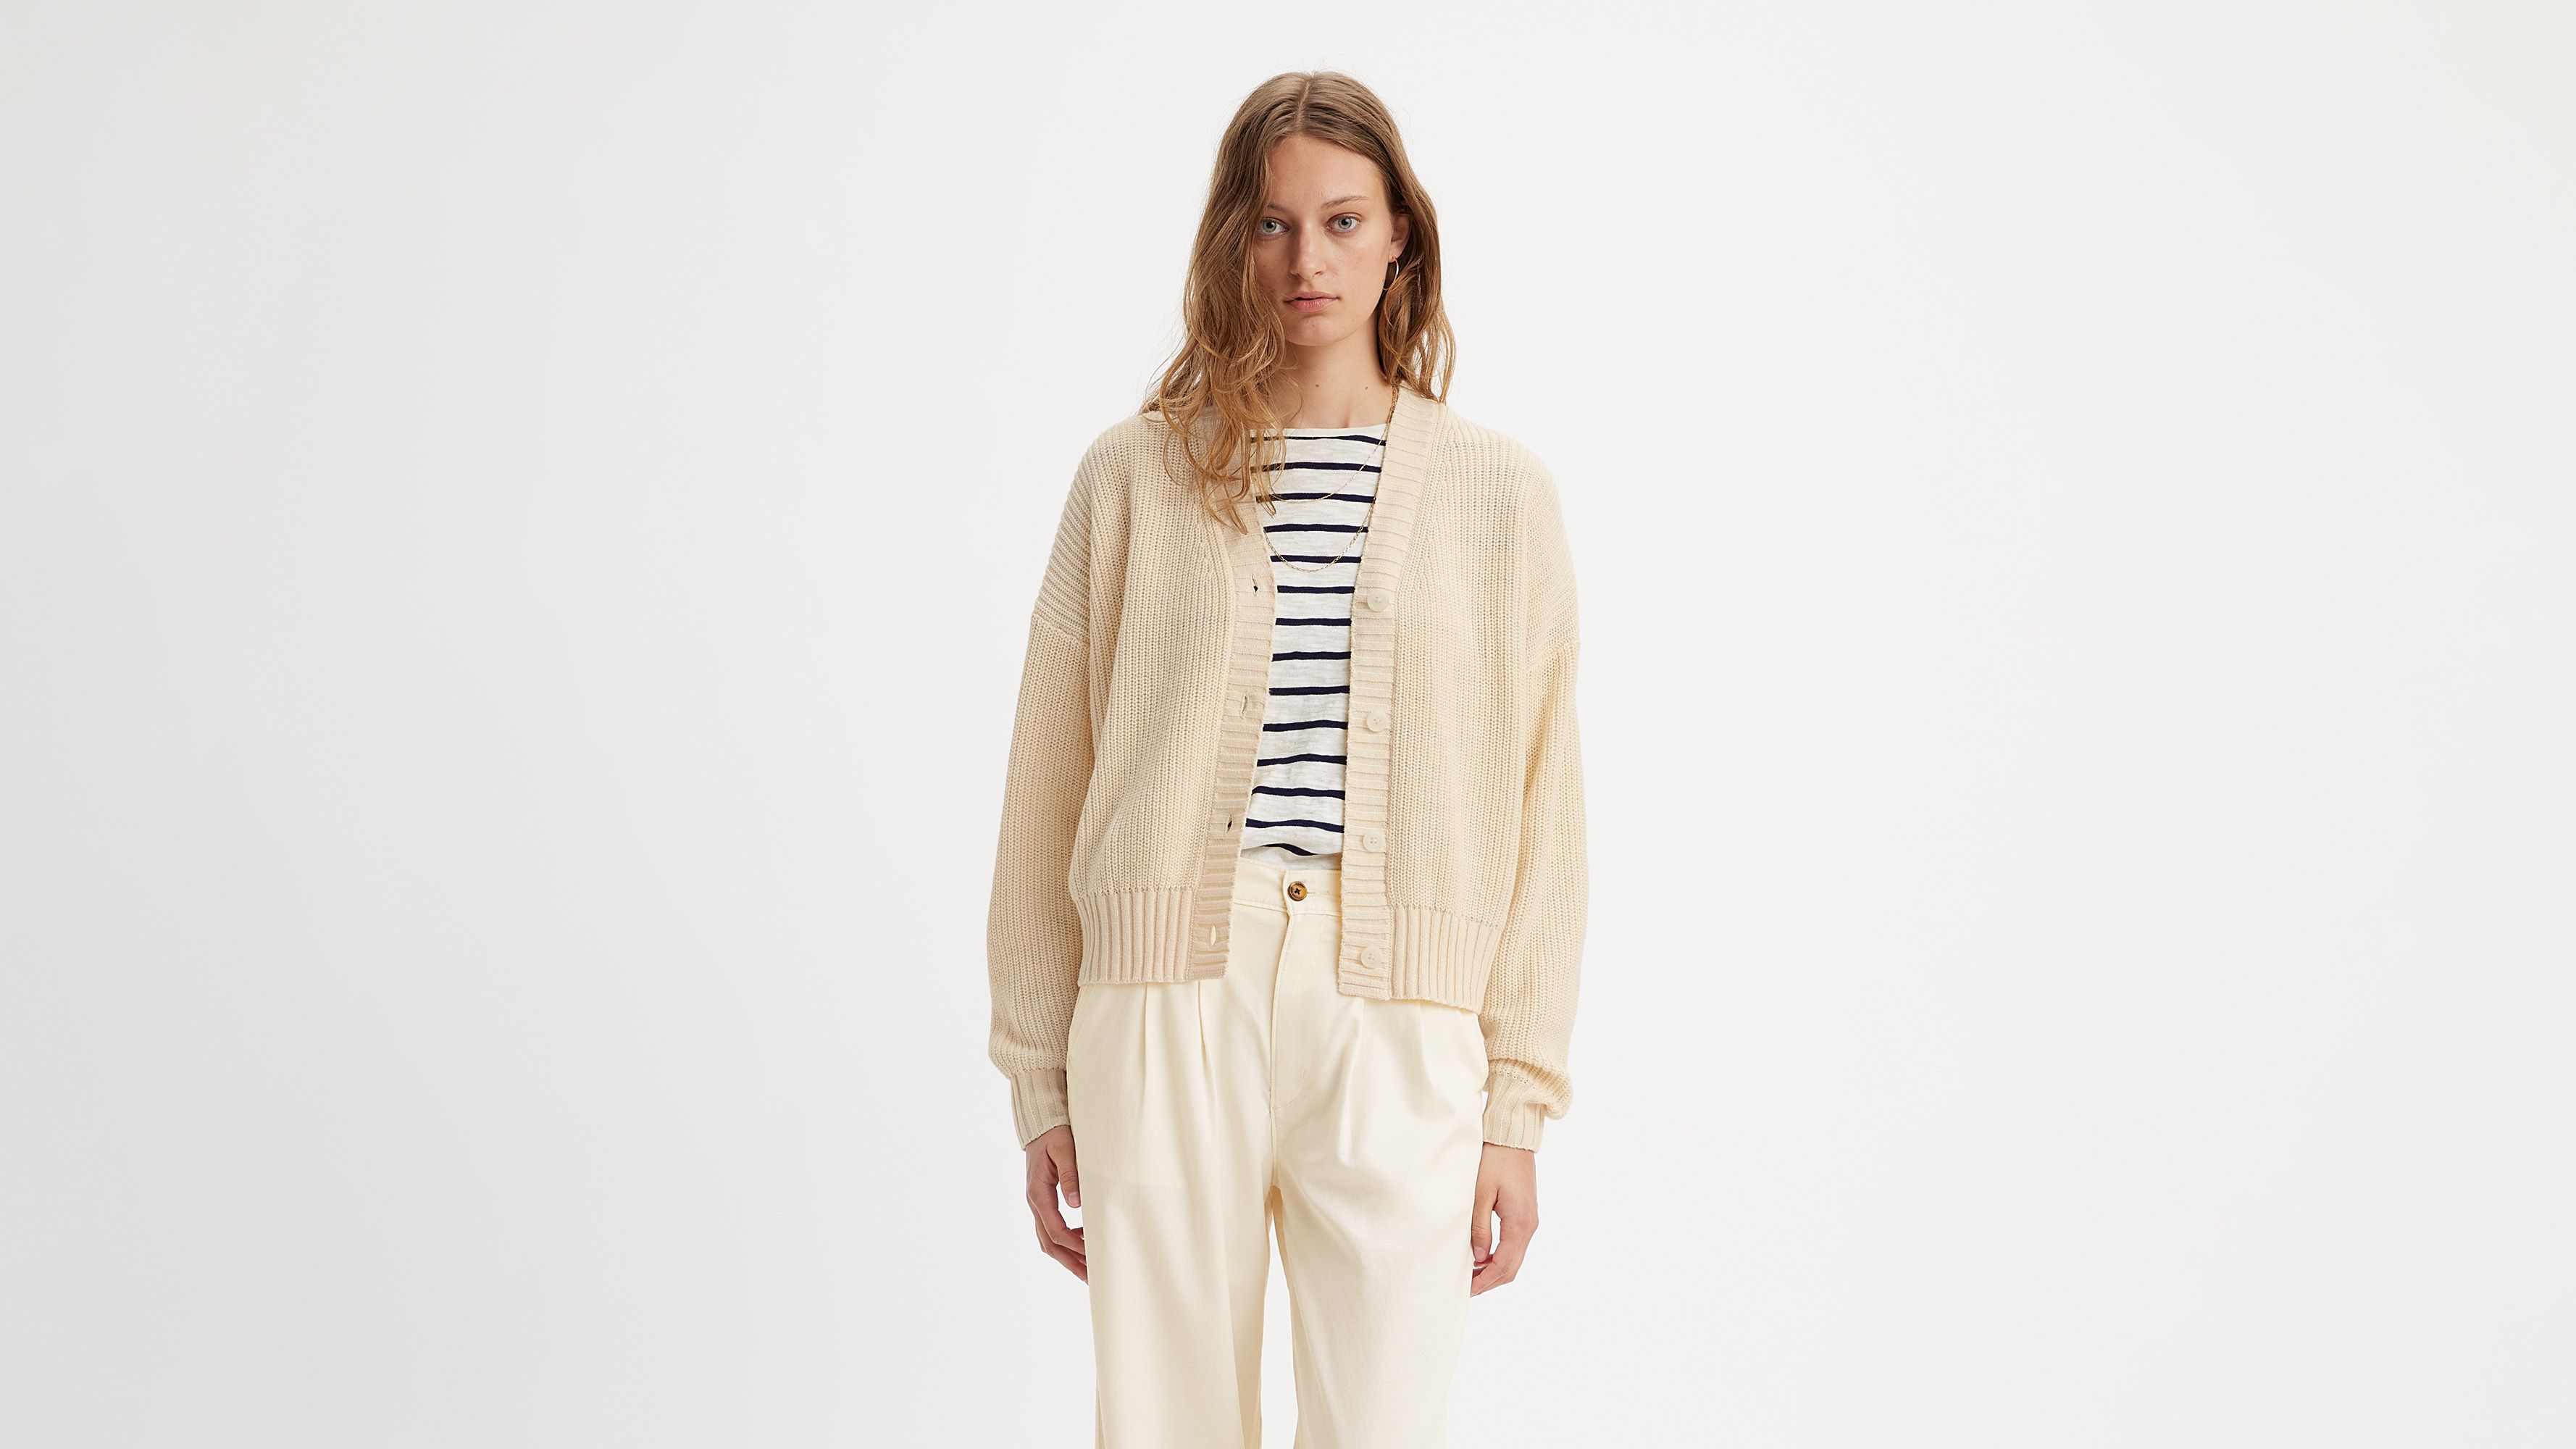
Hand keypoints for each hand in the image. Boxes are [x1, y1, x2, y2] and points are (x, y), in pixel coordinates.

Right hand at [1024, 1124, 1085, 1280]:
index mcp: (1038, 1193)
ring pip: (1048, 1240)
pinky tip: (1082, 1244)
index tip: (1092, 1252)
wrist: (1041, 1126)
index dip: (1074, 1244)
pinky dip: (1065, 1242)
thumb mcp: (1064, 1148)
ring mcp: (1037, 1205)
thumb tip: (1075, 1203)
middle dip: (1070, 1261)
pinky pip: (1051, 1230)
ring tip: (1088, 1270)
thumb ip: (1071, 1174)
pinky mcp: (1043, 1202)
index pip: (1055, 1229)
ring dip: (1067, 1256)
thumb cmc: (1054, 1135)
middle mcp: (1035, 1203)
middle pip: (1049, 1243)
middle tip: (1091, 1277)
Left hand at [1469, 1141, 1537, 1293]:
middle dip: (1490, 1281)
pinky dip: (1500, 1257)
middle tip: (1466, 1287)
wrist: (1513, 1140)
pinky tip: (1482, 1257)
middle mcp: (1529, 1226)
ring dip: (1494, 1270)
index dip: (1485, 1281)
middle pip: (1512, 1268)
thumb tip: (1478, 1257)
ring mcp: (1530, 1222)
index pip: (1504, 1265)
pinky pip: (1515, 1246)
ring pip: (1514, 1259)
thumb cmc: (1495, 1161)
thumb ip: (1480, 1227)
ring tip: (1471, 1274)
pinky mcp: (1526, 1216)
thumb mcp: (1480, 1194)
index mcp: (1519, 1223)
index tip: (1468, 1290)